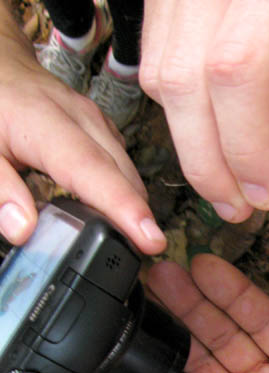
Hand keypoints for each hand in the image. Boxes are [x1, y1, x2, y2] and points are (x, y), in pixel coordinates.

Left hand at [0, 0, 164, 253]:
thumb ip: (0, 190)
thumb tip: (23, 230)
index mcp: (44, 123)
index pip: (93, 170)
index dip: (124, 207)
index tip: (149, 238)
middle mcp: (80, 119)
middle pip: (122, 174)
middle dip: (139, 216)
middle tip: (149, 253)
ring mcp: (96, 121)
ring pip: (128, 170)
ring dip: (136, 206)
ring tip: (139, 241)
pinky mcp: (102, 128)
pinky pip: (122, 163)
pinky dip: (127, 191)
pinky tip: (122, 213)